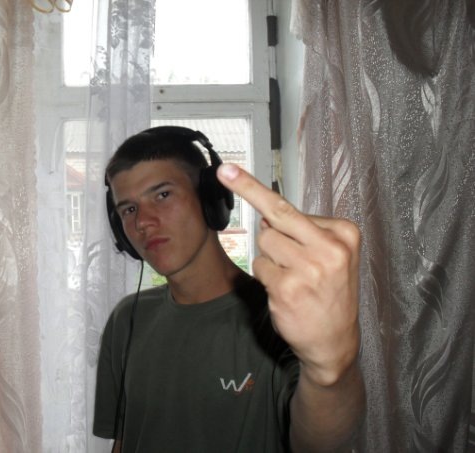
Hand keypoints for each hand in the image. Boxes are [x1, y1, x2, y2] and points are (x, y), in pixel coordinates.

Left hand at [217, 164, 360, 386]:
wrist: (335, 341)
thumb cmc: (330, 292)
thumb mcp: (331, 255)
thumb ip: (303, 232)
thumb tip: (267, 218)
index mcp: (343, 233)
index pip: (290, 208)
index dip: (257, 192)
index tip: (229, 169)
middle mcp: (329, 247)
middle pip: (275, 216)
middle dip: (248, 191)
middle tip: (225, 171)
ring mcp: (309, 268)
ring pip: (264, 242)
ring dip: (269, 257)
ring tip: (293, 276)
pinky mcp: (288, 288)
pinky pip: (259, 267)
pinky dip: (266, 276)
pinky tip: (286, 291)